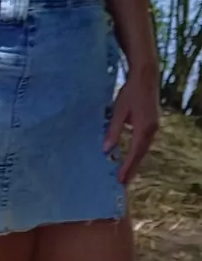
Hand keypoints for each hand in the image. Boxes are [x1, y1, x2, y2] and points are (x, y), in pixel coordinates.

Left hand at [103, 67, 159, 183]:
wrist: (146, 76)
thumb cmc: (130, 92)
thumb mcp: (119, 111)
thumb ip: (113, 131)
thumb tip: (106, 150)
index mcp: (143, 128)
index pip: (134, 153)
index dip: (127, 167)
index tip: (120, 180)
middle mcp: (152, 130)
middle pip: (141, 154)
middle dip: (132, 169)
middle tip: (123, 183)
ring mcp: (154, 127)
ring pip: (144, 149)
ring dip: (135, 162)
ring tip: (127, 175)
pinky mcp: (153, 123)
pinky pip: (145, 143)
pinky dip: (138, 152)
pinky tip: (132, 157)